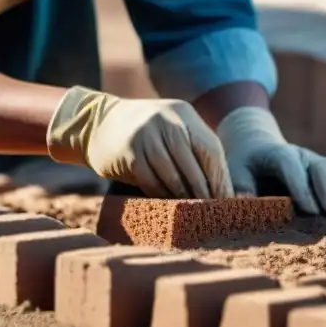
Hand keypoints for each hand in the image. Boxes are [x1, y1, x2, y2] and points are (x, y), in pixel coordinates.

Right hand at [46, 86, 232, 198]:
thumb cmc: (146, 134)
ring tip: (194, 213)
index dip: (220, 177)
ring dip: (186, 197)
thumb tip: (225, 188)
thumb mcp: (172, 127)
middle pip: (194, 163)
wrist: (99, 123)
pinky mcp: (128, 154)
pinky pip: (152, 182)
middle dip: (206, 191)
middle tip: (212, 212)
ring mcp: (145, 136)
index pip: (210, 149)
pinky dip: (164, 196)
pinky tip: (171, 206)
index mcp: (183, 113)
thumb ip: (195, 148)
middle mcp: (165, 121)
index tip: (226, 200)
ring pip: (173, 176)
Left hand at [216, 107, 325, 215]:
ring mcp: (319, 161)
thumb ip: (240, 186)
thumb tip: (243, 204)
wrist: (257, 145)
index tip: (310, 210)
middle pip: (321, 168)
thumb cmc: (245, 163)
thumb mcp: (235, 170)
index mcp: (278, 154)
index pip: (292, 167)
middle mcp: (303, 155)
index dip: (301, 187)